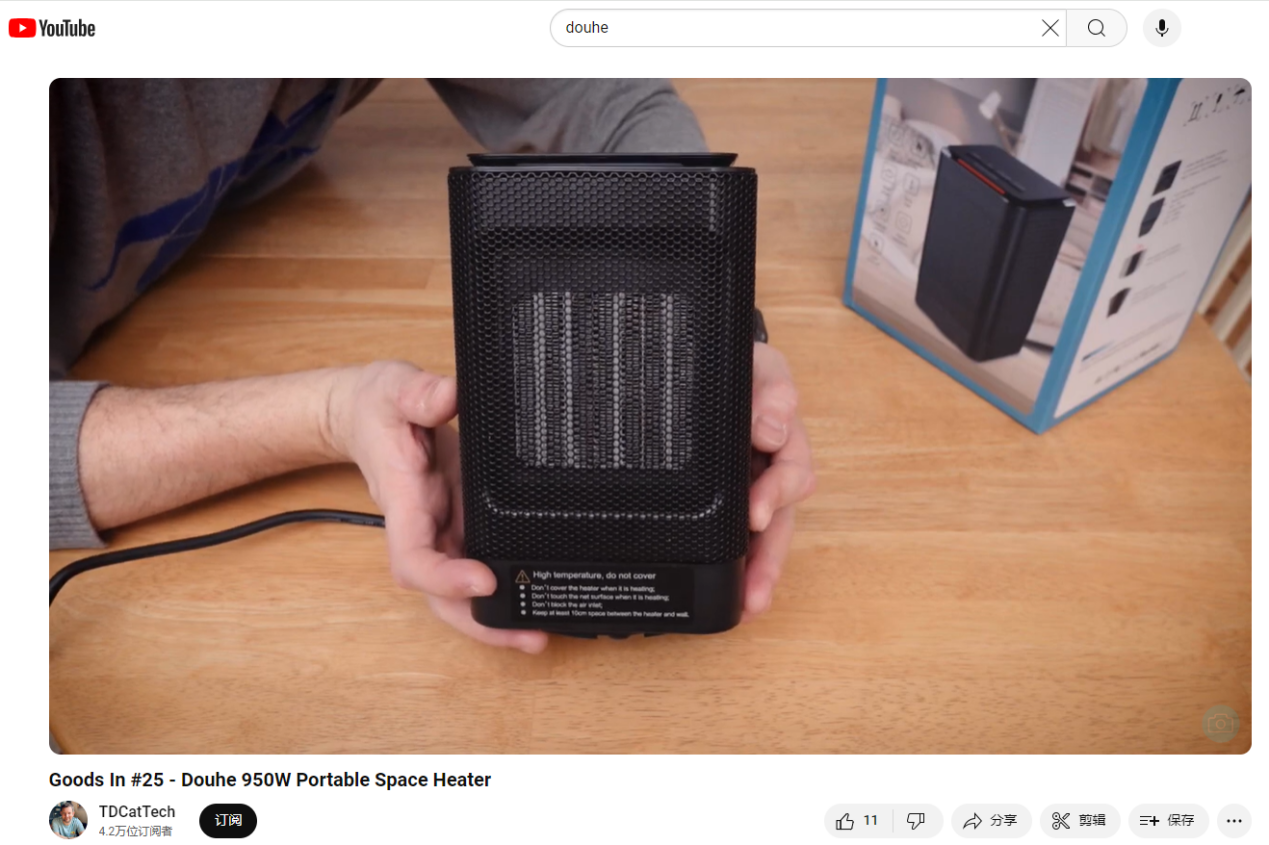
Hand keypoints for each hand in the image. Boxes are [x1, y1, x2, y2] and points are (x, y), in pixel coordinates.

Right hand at [326, 361, 547, 653]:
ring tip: (538, 635)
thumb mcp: (396, 389)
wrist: (363, 416)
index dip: (445, 577)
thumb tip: (449, 395)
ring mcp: (441, 531)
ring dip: (493, 619)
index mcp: (405, 502)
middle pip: (440, 596)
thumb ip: (421, 394)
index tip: (483, 579)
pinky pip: (475, 567)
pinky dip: (501, 590)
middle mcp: (423, 527)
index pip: (415, 557)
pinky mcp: (458, 526)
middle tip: (528, 638)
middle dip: (479, 623)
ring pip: (459, 592)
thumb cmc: (377, 409)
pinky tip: (533, 601)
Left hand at [745, 342, 815, 620]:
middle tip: (756, 586)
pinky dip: (740, 569)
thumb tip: (771, 428)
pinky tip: (734, 597)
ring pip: (766, 536)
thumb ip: (769, 389)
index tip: (755, 513)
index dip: (775, 494)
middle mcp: (773, 467)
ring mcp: (753, 486)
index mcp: (781, 436)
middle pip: (781, 519)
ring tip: (751, 604)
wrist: (705, 359)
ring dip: (762, 571)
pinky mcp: (729, 501)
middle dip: (770, 556)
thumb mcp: (757, 365)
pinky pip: (740, 538)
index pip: (790, 470)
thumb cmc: (740, 366)